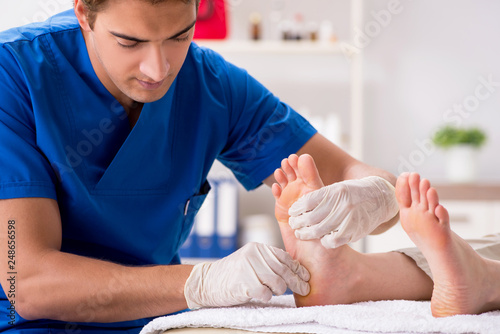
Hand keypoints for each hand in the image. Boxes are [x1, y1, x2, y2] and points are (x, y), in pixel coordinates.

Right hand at [184, 242, 309, 308]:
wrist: (206, 281)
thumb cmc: (232, 274)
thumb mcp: (251, 261)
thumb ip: (269, 262)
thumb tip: (295, 271)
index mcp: (258, 248)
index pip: (284, 257)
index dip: (298, 268)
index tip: (306, 277)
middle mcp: (254, 255)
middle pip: (284, 270)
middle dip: (297, 282)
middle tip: (305, 289)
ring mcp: (249, 268)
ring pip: (277, 283)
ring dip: (279, 291)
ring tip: (273, 292)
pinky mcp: (244, 283)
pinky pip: (265, 293)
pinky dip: (266, 297)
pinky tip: (261, 296)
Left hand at [288, 176, 398, 247]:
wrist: (379, 198)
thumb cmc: (352, 193)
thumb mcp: (337, 188)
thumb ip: (321, 195)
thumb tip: (299, 205)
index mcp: (335, 191)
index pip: (308, 201)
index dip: (297, 209)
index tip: (291, 212)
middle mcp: (342, 204)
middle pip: (312, 218)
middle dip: (298, 223)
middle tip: (293, 225)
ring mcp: (349, 218)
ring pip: (320, 230)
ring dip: (307, 234)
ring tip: (301, 234)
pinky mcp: (355, 231)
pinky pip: (334, 240)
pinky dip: (324, 241)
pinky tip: (320, 239)